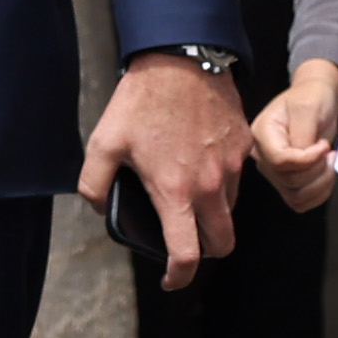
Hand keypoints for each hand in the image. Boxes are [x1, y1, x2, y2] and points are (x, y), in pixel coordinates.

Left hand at [84, 51, 250, 287]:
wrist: (181, 57)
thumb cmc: (142, 99)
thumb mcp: (103, 143)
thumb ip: (93, 184)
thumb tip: (99, 206)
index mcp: (175, 192)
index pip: (187, 254)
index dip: (180, 277)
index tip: (171, 280)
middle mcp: (211, 186)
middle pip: (222, 243)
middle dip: (206, 252)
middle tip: (187, 243)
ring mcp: (232, 166)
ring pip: (231, 209)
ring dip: (214, 213)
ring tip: (190, 193)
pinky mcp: (243, 145)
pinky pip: (239, 176)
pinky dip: (224, 181)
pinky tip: (202, 161)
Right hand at [247, 59, 337, 214]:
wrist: (319, 101)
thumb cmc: (312, 98)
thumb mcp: (307, 107)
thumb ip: (302, 132)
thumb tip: (303, 155)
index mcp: (260, 134)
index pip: (279, 160)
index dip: (306, 159)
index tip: (324, 145)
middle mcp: (262, 156)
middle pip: (289, 180)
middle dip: (317, 169)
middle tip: (329, 151)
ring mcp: (274, 172)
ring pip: (296, 196)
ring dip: (321, 183)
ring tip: (330, 162)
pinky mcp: (287, 183)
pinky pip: (301, 202)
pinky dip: (319, 194)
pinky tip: (327, 176)